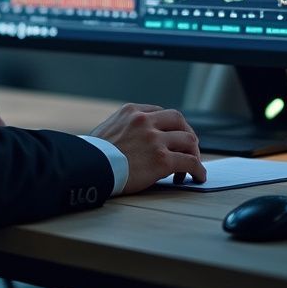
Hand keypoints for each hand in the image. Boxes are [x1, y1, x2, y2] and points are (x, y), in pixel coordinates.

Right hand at [91, 103, 205, 193]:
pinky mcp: (161, 159)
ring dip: (194, 153)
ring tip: (192, 166)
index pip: (160, 112)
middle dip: (187, 134)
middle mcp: (145, 120)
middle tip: (188, 149)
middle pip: (179, 120)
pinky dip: (198, 170)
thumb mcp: (108, 128)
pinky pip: (190, 162)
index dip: (170, 126)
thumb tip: (135, 139)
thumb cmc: (94, 154)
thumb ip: (125, 127)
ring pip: (188, 140)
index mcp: (132, 111)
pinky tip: (198, 177)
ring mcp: (154, 139)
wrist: (88, 167)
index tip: (172, 137)